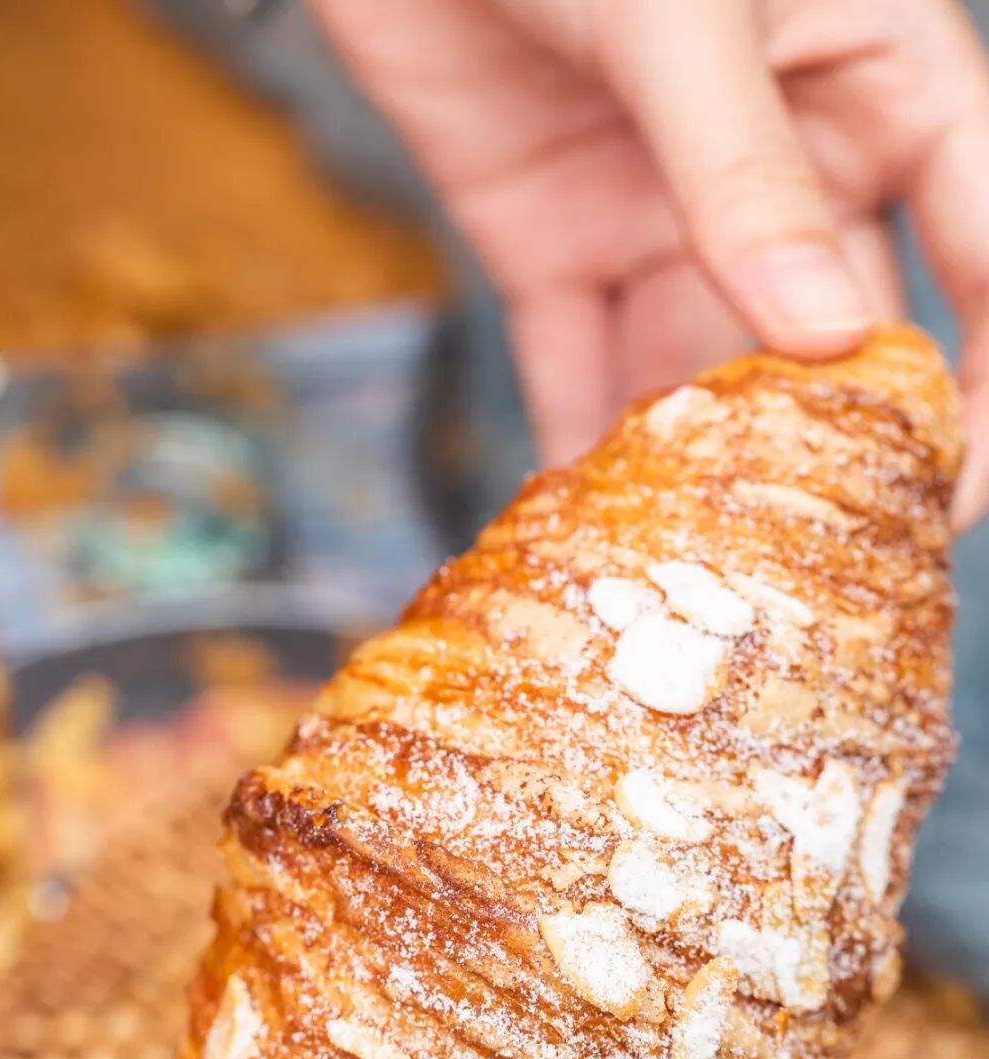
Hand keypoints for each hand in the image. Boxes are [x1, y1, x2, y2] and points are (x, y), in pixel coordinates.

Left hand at [312, 0, 988, 522]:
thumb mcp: (684, 17)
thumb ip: (748, 174)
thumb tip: (826, 340)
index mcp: (873, 82)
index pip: (981, 249)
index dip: (986, 376)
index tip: (954, 484)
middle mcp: (783, 165)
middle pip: (833, 335)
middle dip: (825, 447)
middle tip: (806, 555)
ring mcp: (667, 211)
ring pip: (704, 368)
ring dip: (699, 462)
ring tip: (690, 560)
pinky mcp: (555, 242)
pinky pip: (578, 363)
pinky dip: (577, 440)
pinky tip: (584, 521)